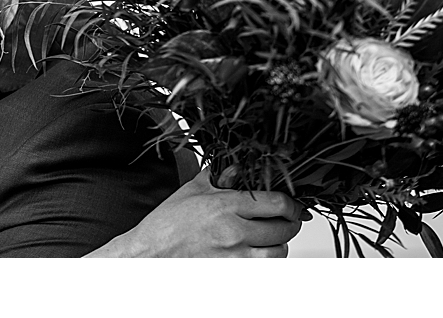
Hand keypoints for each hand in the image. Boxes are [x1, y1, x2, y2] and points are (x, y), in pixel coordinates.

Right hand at [89, 167, 310, 257]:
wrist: (149, 254)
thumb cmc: (166, 225)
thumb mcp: (192, 191)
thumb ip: (218, 176)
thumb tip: (238, 168)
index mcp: (225, 206)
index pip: (277, 203)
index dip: (292, 203)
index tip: (293, 204)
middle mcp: (234, 232)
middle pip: (284, 229)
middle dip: (289, 223)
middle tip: (285, 219)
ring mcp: (235, 257)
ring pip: (278, 252)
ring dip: (278, 244)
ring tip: (268, 236)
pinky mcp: (233, 273)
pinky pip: (262, 268)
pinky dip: (264, 260)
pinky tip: (255, 252)